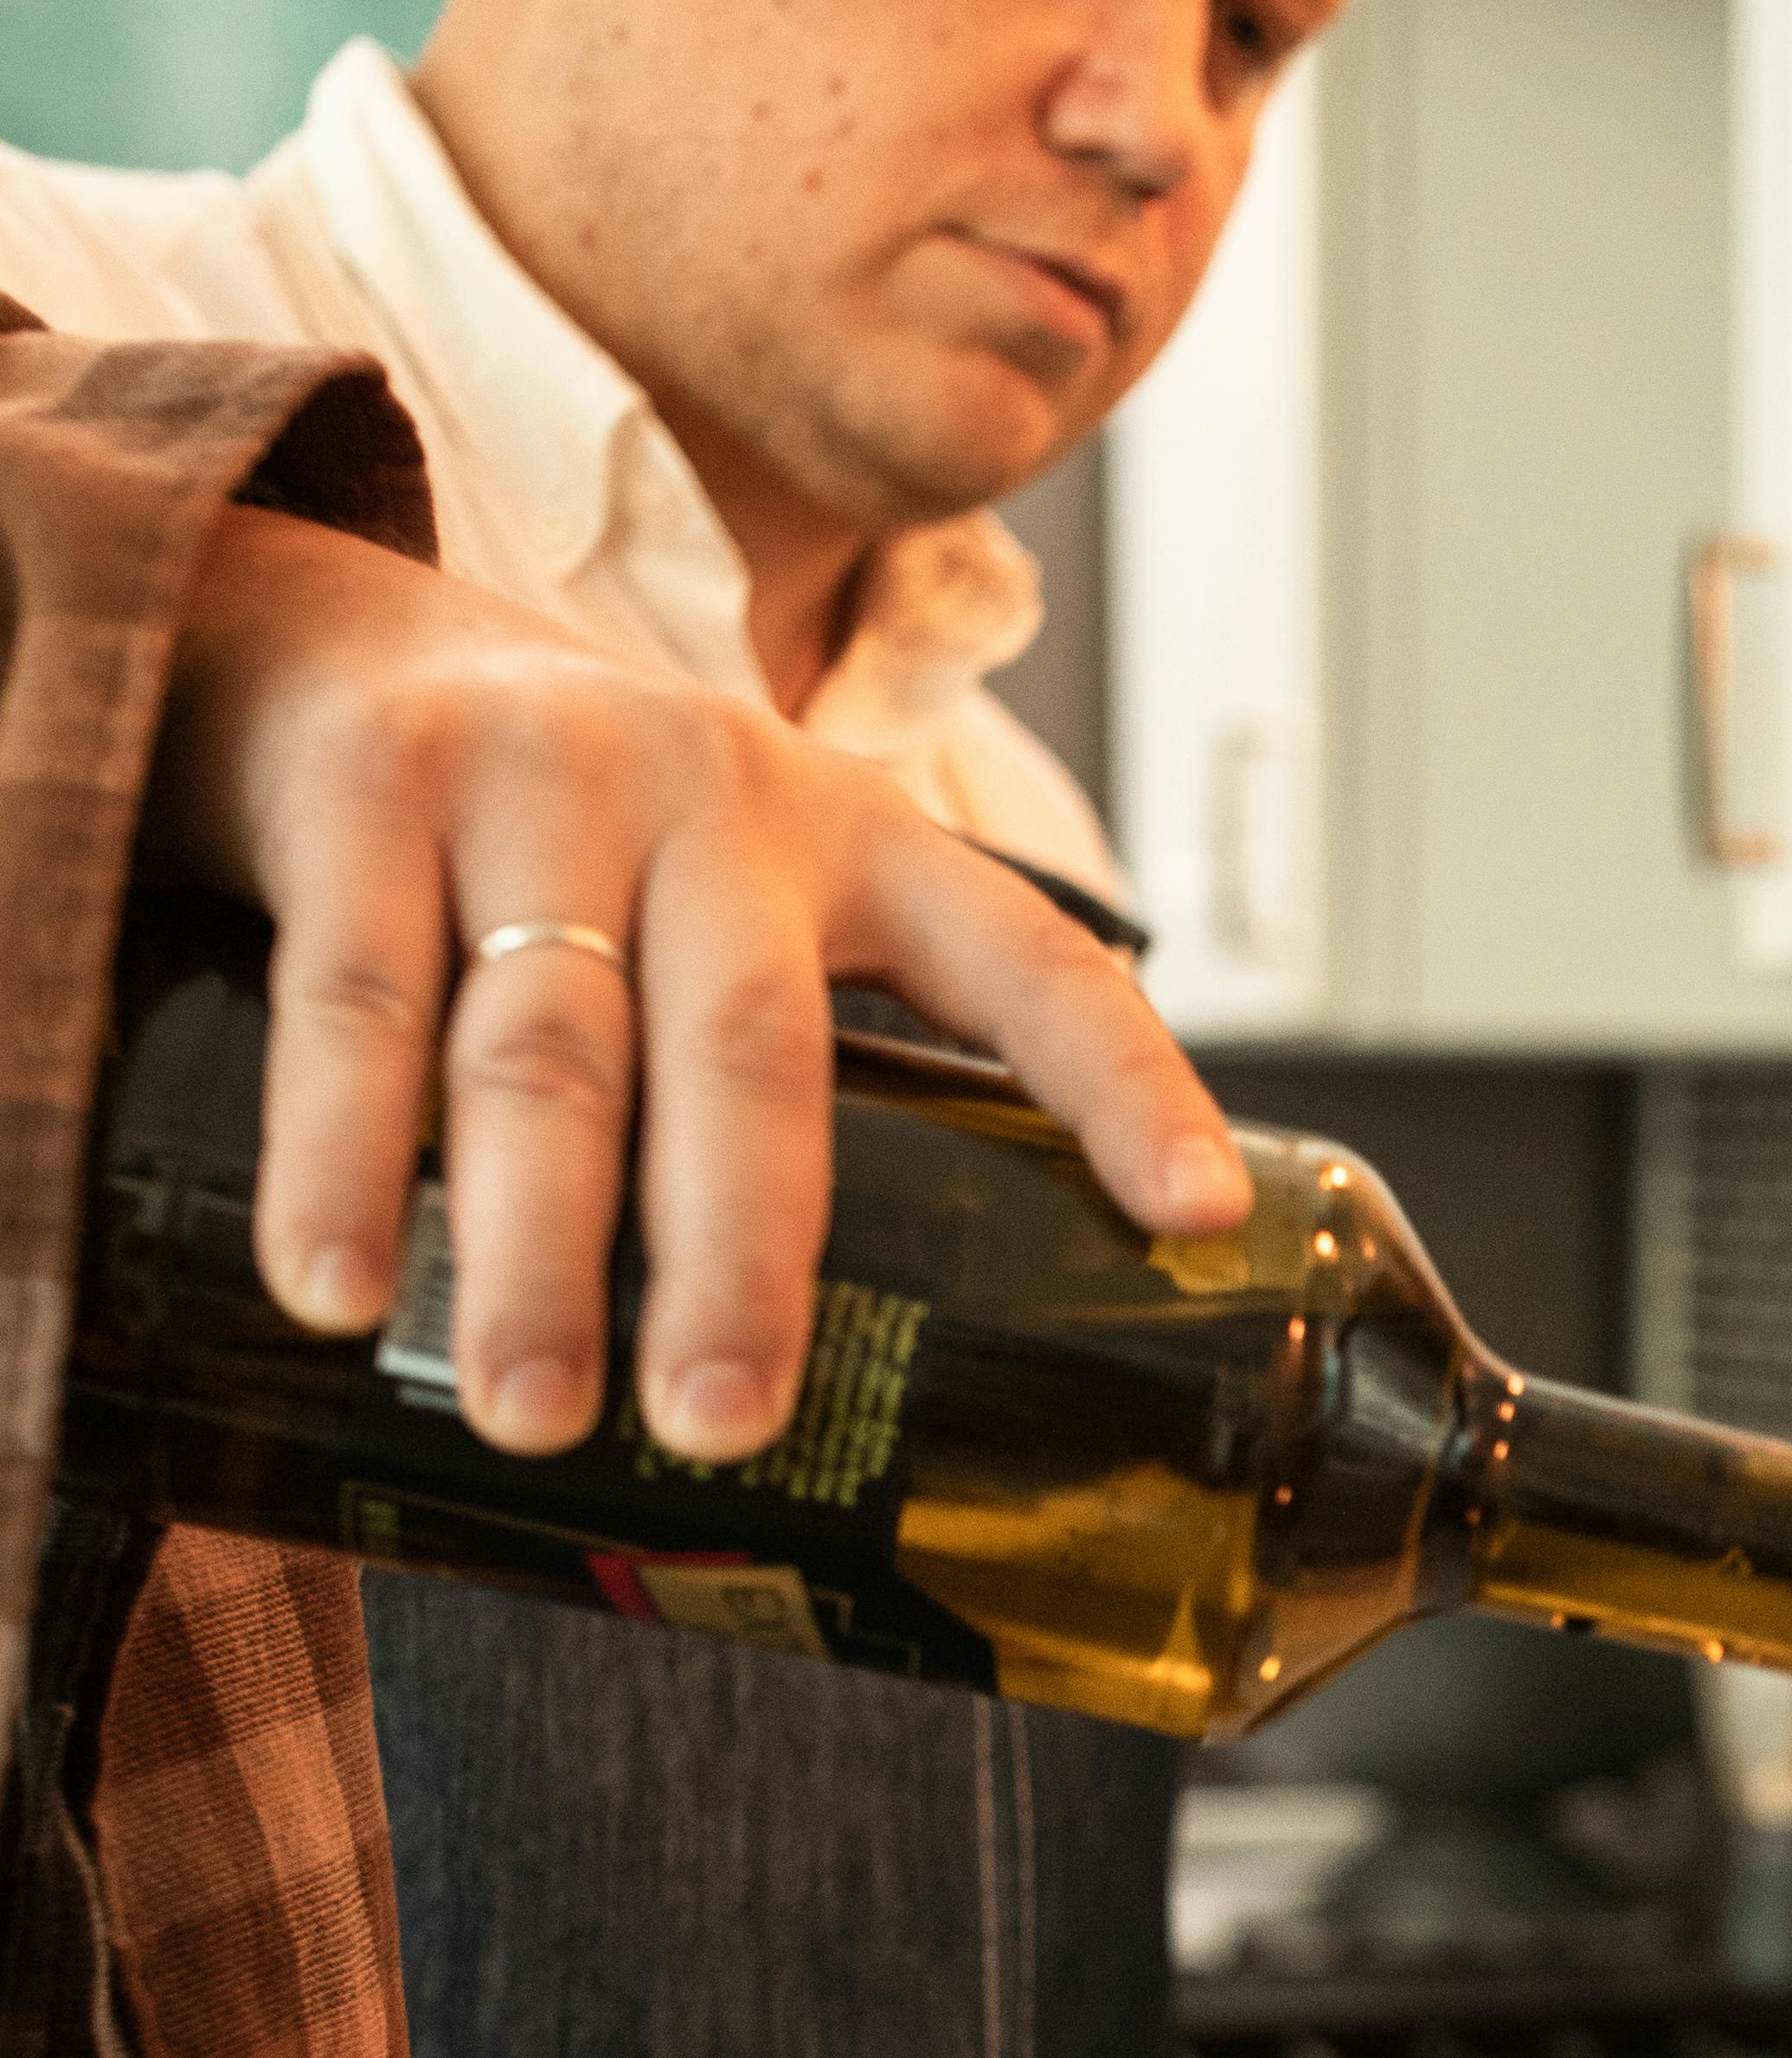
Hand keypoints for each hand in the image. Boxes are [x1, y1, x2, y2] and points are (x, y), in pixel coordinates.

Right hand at [144, 503, 1250, 1461]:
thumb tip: (854, 1396)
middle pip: (750, 1051)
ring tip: (535, 1416)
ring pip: (549, 1051)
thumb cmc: (569, 842)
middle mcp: (714, 793)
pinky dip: (336, 1158)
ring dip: (538, 1252)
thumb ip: (786, 1079)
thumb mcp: (724, 901)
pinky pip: (357, 1002)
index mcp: (852, 839)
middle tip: (724, 1424)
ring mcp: (536, 779)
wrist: (323, 633)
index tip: (1203, 1217)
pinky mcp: (366, 788)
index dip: (1125, 1086)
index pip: (1030, 960)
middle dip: (743, 1252)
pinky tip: (336, 1288)